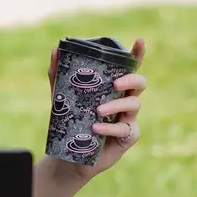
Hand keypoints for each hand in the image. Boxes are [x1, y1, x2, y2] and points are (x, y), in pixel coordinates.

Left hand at [46, 38, 146, 178]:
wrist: (70, 155)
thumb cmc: (71, 121)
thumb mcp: (61, 96)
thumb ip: (59, 73)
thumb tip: (56, 49)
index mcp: (113, 87)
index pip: (129, 68)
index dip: (137, 55)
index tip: (140, 41)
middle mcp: (124, 99)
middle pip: (140, 83)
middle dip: (131, 80)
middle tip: (114, 83)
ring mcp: (128, 118)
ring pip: (134, 104)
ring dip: (116, 105)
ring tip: (98, 111)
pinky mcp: (128, 136)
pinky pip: (125, 129)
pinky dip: (110, 128)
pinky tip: (96, 128)